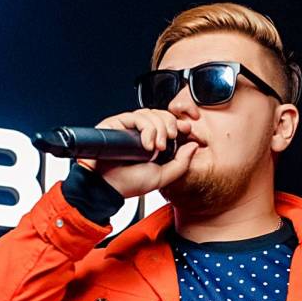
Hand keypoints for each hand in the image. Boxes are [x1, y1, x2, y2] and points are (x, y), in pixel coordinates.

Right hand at [80, 109, 198, 198]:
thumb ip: (181, 163)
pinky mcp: (116, 123)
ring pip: (150, 113)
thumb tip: (194, 145)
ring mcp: (128, 127)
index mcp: (151, 142)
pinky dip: (146, 128)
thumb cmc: (128, 183)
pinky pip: (135, 116)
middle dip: (169, 125)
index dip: (178, 122)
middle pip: (161, 114)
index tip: (186, 128)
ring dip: (158, 129)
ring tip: (155, 148)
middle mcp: (140, 132)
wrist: (107, 187)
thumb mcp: (162, 176)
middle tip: (169, 141)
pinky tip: (146, 144)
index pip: (167, 123)